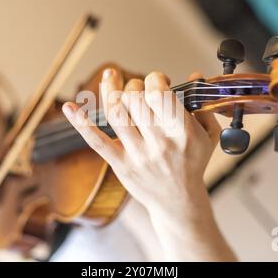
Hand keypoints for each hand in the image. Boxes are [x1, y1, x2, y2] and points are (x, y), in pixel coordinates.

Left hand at [62, 68, 235, 260]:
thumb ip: (202, 104)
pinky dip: (81, 123)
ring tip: (111, 76)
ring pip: (117, 113)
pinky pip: (96, 141)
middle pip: (135, 99)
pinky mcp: (120, 164)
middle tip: (139, 88)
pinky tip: (69, 107)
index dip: (155, 79)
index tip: (158, 81)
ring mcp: (137, 154)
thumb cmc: (193, 165)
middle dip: (135, 84)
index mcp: (182, 133)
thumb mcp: (208, 136)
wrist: (179, 202)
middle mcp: (159, 143)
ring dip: (111, 90)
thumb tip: (194, 74)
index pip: (160, 95)